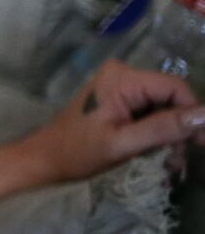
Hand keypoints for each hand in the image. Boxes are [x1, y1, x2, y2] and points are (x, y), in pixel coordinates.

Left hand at [28, 60, 204, 182]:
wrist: (45, 159)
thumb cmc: (79, 152)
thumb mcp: (124, 143)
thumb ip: (165, 128)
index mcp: (122, 78)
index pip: (176, 88)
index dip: (194, 115)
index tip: (200, 145)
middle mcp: (123, 73)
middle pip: (171, 97)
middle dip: (181, 128)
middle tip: (179, 159)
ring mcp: (120, 85)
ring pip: (164, 106)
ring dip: (170, 133)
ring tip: (168, 160)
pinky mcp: (119, 98)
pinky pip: (150, 110)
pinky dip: (157, 131)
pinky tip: (154, 151)